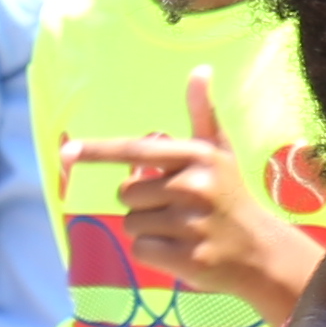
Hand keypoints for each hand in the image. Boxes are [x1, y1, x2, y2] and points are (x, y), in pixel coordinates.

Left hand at [70, 69, 316, 308]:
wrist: (260, 250)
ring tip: (182, 228)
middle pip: (127, 194)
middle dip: (143, 202)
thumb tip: (200, 70)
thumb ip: (203, 113)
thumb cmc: (229, 194)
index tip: (66, 151)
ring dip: (148, 228)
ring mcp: (189, 223)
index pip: (136, 150)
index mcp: (198, 156)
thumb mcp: (219, 152)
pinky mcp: (185, 256)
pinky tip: (181, 248)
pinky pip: (140, 249)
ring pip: (131, 223)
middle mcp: (193, 186)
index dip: (99, 151)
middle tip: (178, 206)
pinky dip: (154, 252)